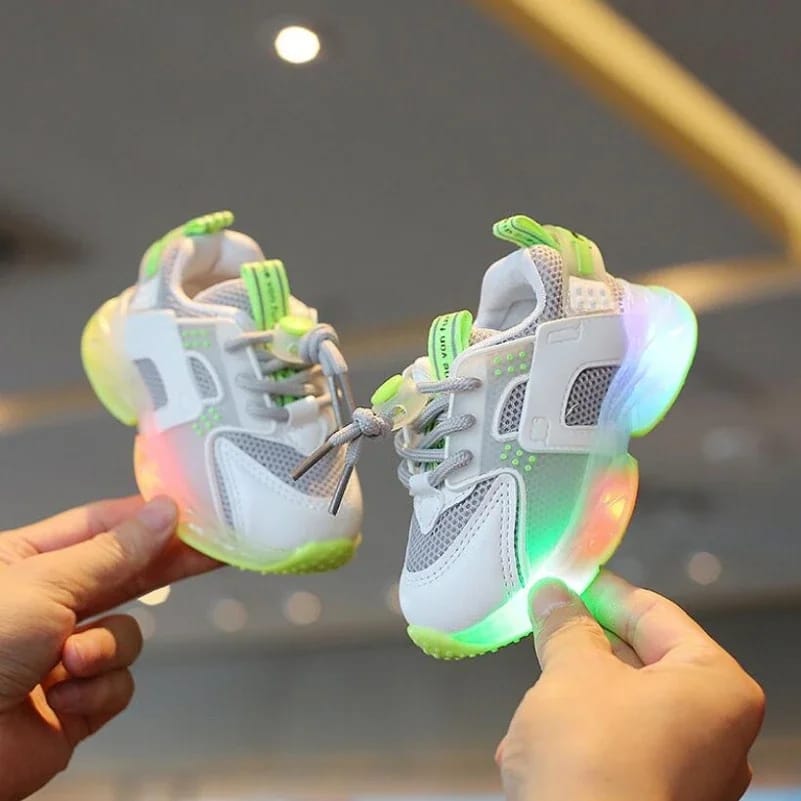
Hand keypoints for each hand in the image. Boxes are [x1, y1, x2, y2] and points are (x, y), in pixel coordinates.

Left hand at [0, 496, 218, 800]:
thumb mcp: (44, 584)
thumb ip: (114, 551)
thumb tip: (164, 512)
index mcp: (25, 562)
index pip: (100, 527)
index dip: (146, 517)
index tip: (191, 510)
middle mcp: (46, 606)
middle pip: (124, 576)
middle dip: (164, 568)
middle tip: (211, 551)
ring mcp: (62, 656)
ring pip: (126, 635)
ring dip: (105, 649)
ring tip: (69, 663)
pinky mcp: (75, 705)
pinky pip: (118, 684)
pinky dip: (96, 692)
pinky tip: (62, 698)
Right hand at [497, 572, 764, 800]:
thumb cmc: (595, 765)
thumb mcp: (572, 672)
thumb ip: (565, 626)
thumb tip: (554, 597)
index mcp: (716, 688)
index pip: (656, 613)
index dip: (604, 592)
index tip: (569, 580)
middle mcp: (716, 734)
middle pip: (640, 662)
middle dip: (584, 646)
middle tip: (546, 621)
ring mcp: (689, 775)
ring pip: (622, 707)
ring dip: (574, 693)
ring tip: (537, 685)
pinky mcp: (654, 799)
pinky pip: (614, 748)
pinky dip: (579, 734)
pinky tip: (538, 739)